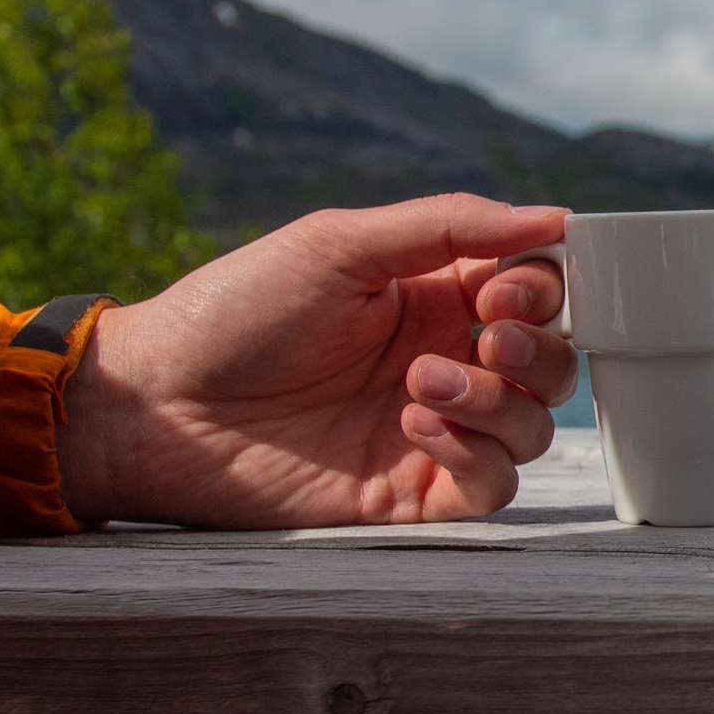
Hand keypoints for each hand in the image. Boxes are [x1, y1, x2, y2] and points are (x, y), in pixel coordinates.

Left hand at [55, 194, 575, 526]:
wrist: (157, 405)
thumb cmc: (234, 312)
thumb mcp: (338, 244)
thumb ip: (448, 225)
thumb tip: (555, 218)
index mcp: (434, 296)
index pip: (536, 291)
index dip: (542, 290)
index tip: (503, 290)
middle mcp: (446, 361)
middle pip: (552, 363)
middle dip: (537, 348)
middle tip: (489, 336)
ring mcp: (433, 432)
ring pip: (532, 427)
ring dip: (497, 399)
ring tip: (419, 382)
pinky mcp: (413, 495)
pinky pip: (493, 486)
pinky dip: (475, 453)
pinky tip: (415, 422)